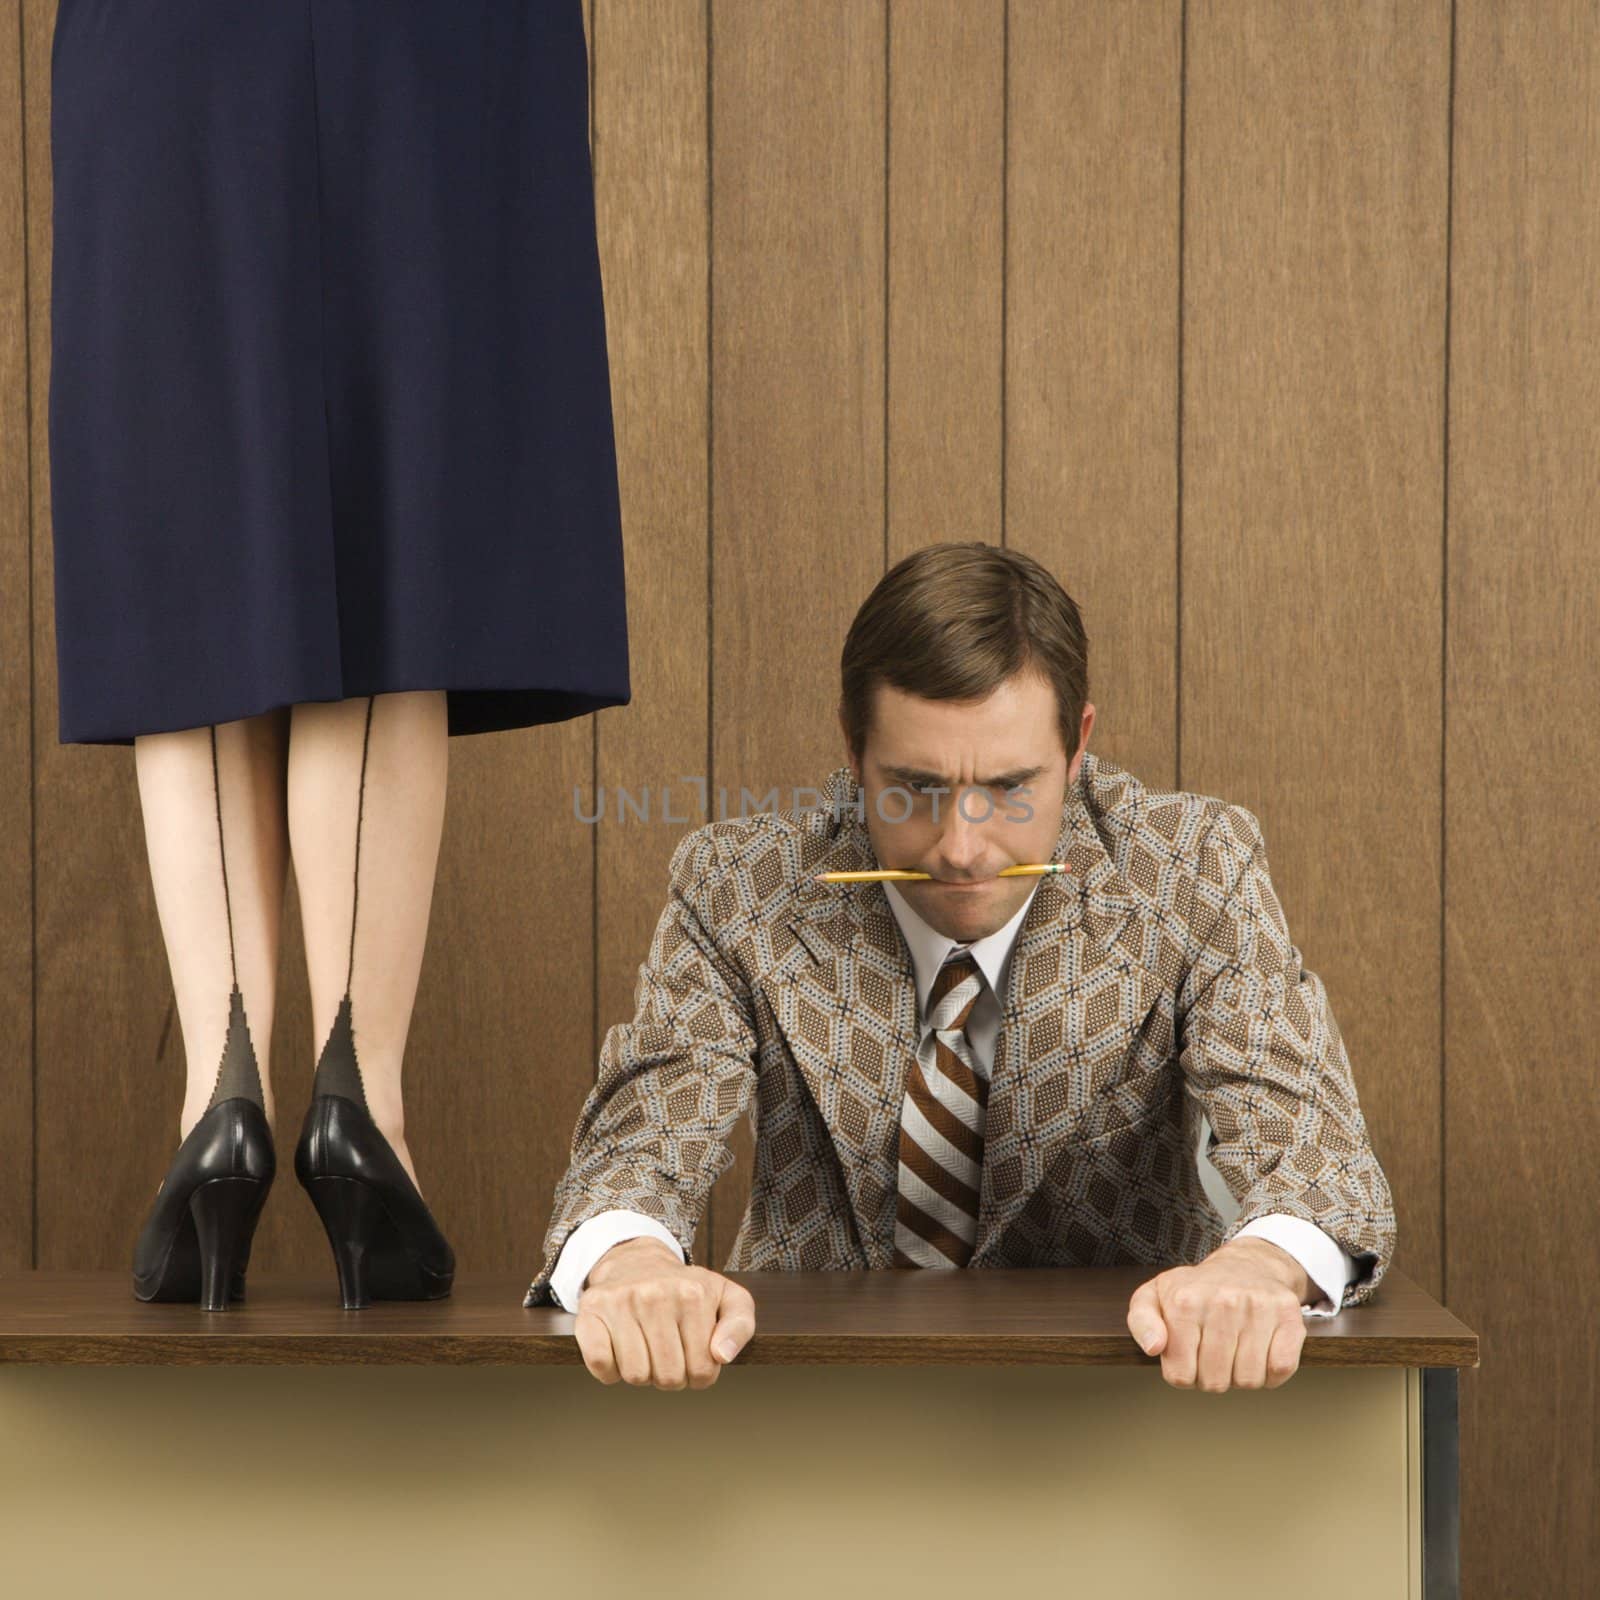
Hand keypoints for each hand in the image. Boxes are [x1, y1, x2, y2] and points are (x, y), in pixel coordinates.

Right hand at [572, 1235, 755, 1388]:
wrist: (637, 1262)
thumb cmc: (685, 1290)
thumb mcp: (727, 1298)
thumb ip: (740, 1325)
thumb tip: (722, 1355)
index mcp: (694, 1293)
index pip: (703, 1372)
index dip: (699, 1374)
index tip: (693, 1353)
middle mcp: (656, 1294)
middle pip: (668, 1378)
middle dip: (671, 1375)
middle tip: (668, 1351)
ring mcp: (621, 1300)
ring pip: (635, 1376)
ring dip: (642, 1373)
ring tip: (646, 1348)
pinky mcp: (591, 1310)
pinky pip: (600, 1364)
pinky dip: (609, 1371)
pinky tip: (620, 1352)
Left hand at [1125, 1237, 1310, 1391]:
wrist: (1245, 1266)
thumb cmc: (1196, 1289)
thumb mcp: (1154, 1297)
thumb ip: (1141, 1321)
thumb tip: (1154, 1347)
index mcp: (1185, 1300)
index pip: (1180, 1376)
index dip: (1183, 1374)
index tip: (1188, 1354)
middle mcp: (1223, 1301)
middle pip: (1215, 1382)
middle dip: (1212, 1376)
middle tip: (1212, 1351)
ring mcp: (1259, 1307)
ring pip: (1249, 1380)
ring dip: (1241, 1375)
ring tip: (1235, 1349)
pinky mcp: (1289, 1316)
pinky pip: (1281, 1369)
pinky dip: (1271, 1372)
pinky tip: (1259, 1352)